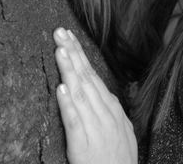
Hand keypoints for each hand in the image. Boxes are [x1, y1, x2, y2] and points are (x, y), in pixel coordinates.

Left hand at [53, 28, 136, 163]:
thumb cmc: (119, 161)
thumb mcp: (122, 131)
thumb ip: (111, 111)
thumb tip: (103, 93)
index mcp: (112, 109)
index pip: (93, 75)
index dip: (81, 55)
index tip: (69, 38)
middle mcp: (104, 114)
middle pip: (86, 78)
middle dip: (73, 52)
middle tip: (60, 32)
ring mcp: (95, 128)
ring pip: (80, 93)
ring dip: (70, 70)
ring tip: (60, 50)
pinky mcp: (83, 146)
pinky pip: (74, 122)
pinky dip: (68, 104)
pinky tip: (61, 89)